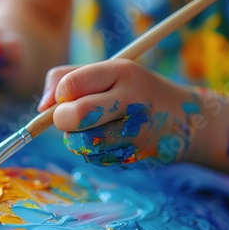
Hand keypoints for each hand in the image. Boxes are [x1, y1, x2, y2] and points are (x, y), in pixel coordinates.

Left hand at [38, 59, 203, 168]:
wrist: (187, 119)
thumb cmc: (134, 92)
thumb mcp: (108, 73)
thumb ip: (69, 79)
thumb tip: (41, 108)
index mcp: (121, 71)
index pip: (70, 84)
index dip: (57, 97)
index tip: (63, 100)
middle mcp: (131, 98)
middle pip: (74, 116)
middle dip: (63, 121)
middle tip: (70, 120)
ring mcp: (136, 130)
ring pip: (81, 143)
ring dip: (77, 140)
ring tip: (94, 129)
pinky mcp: (136, 155)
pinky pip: (95, 158)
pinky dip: (94, 152)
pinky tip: (112, 141)